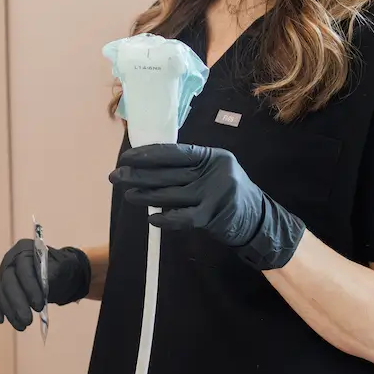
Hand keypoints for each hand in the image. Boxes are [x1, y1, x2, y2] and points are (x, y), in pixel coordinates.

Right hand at [0, 239, 90, 331]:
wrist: (56, 274)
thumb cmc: (59, 270)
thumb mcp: (62, 269)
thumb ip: (54, 272)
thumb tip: (45, 281)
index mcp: (25, 249)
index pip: (23, 268)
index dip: (29, 287)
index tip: (38, 306)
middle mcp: (10, 260)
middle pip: (8, 281)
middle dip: (17, 303)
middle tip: (28, 321)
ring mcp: (2, 274)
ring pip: (0, 293)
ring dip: (9, 311)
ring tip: (23, 326)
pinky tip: (1, 320)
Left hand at [109, 143, 304, 270]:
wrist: (258, 221)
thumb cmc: (226, 194)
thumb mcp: (212, 172)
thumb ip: (187, 169)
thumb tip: (146, 167)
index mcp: (212, 156)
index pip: (174, 153)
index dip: (148, 155)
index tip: (126, 158)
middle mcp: (214, 171)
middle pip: (169, 173)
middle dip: (139, 175)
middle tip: (116, 176)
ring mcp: (215, 193)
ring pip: (172, 194)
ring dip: (146, 196)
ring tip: (128, 195)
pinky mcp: (214, 216)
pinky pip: (183, 217)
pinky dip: (166, 219)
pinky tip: (152, 219)